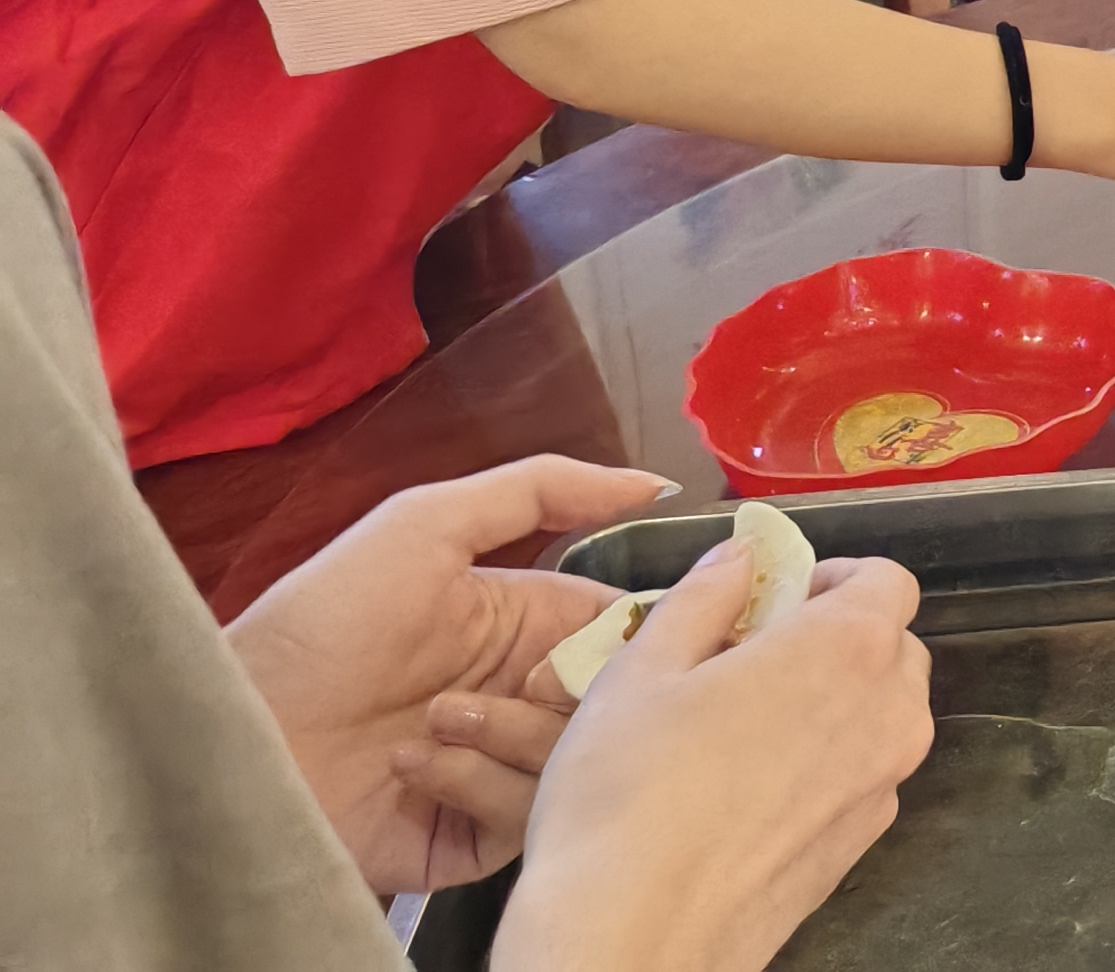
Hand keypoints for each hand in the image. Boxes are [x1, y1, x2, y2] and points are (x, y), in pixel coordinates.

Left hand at [223, 455, 677, 897]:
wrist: (236, 727)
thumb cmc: (322, 621)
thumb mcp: (427, 523)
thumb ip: (543, 490)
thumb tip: (653, 484)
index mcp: (525, 624)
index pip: (625, 627)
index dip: (650, 628)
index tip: (670, 625)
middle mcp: (520, 698)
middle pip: (617, 699)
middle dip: (584, 686)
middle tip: (528, 678)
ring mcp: (497, 769)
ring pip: (577, 759)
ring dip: (516, 734)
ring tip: (436, 719)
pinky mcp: (468, 838)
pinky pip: (524, 817)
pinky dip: (478, 784)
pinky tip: (415, 762)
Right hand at [490, 533, 935, 971]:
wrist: (634, 940)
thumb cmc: (629, 793)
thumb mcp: (642, 669)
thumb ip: (703, 598)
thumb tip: (739, 558)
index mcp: (851, 648)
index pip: (888, 580)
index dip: (834, 578)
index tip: (775, 598)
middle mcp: (891, 713)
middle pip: (892, 646)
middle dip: (834, 638)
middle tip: (749, 659)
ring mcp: (883, 787)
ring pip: (881, 715)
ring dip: (832, 703)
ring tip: (741, 725)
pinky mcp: (860, 847)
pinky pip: (860, 777)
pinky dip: (825, 765)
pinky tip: (747, 790)